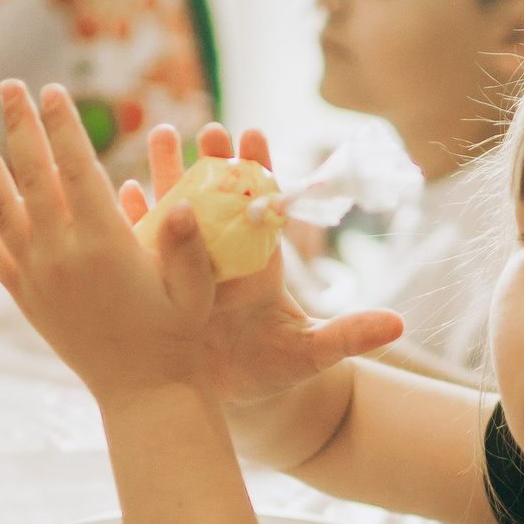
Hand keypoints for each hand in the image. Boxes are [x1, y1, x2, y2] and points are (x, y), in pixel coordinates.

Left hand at [0, 81, 228, 402]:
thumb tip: (181, 206)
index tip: (53, 90)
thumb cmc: (177, 334)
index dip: (64, 127)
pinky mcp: (25, 296)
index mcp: (104, 244)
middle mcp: (61, 254)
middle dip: (20, 126)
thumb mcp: (195, 288)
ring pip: (1, 208)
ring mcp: (37, 275)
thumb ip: (185, 245)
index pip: (77, 170)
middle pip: (33, 176)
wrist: (142, 390)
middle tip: (9, 85)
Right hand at [107, 121, 403, 412]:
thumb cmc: (278, 367)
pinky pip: (143, 248)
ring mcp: (187, 268)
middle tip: (208, 129)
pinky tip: (125, 194)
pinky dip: (135, 221)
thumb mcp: (314, 352)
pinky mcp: (158, 287)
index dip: (258, 170)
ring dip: (168, 174)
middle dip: (211, 163)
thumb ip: (351, 335)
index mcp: (260, 261)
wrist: (237, 394)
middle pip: (215, 200)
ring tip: (163, 135)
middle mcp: (222, 256)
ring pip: (176, 212)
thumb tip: (398, 324)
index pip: (261, 206)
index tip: (255, 134)